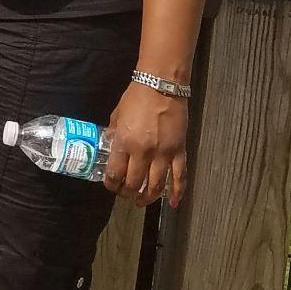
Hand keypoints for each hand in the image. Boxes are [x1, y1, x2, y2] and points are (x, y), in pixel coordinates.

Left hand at [103, 78, 188, 206]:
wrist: (162, 85)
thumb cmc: (136, 98)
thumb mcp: (116, 115)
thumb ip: (113, 134)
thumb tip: (111, 146)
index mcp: (125, 142)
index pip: (115, 173)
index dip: (111, 185)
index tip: (111, 186)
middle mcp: (143, 152)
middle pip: (135, 184)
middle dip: (127, 193)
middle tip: (125, 194)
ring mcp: (163, 154)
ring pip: (156, 186)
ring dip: (148, 198)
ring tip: (141, 202)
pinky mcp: (179, 151)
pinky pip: (179, 177)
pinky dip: (176, 193)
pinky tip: (172, 204)